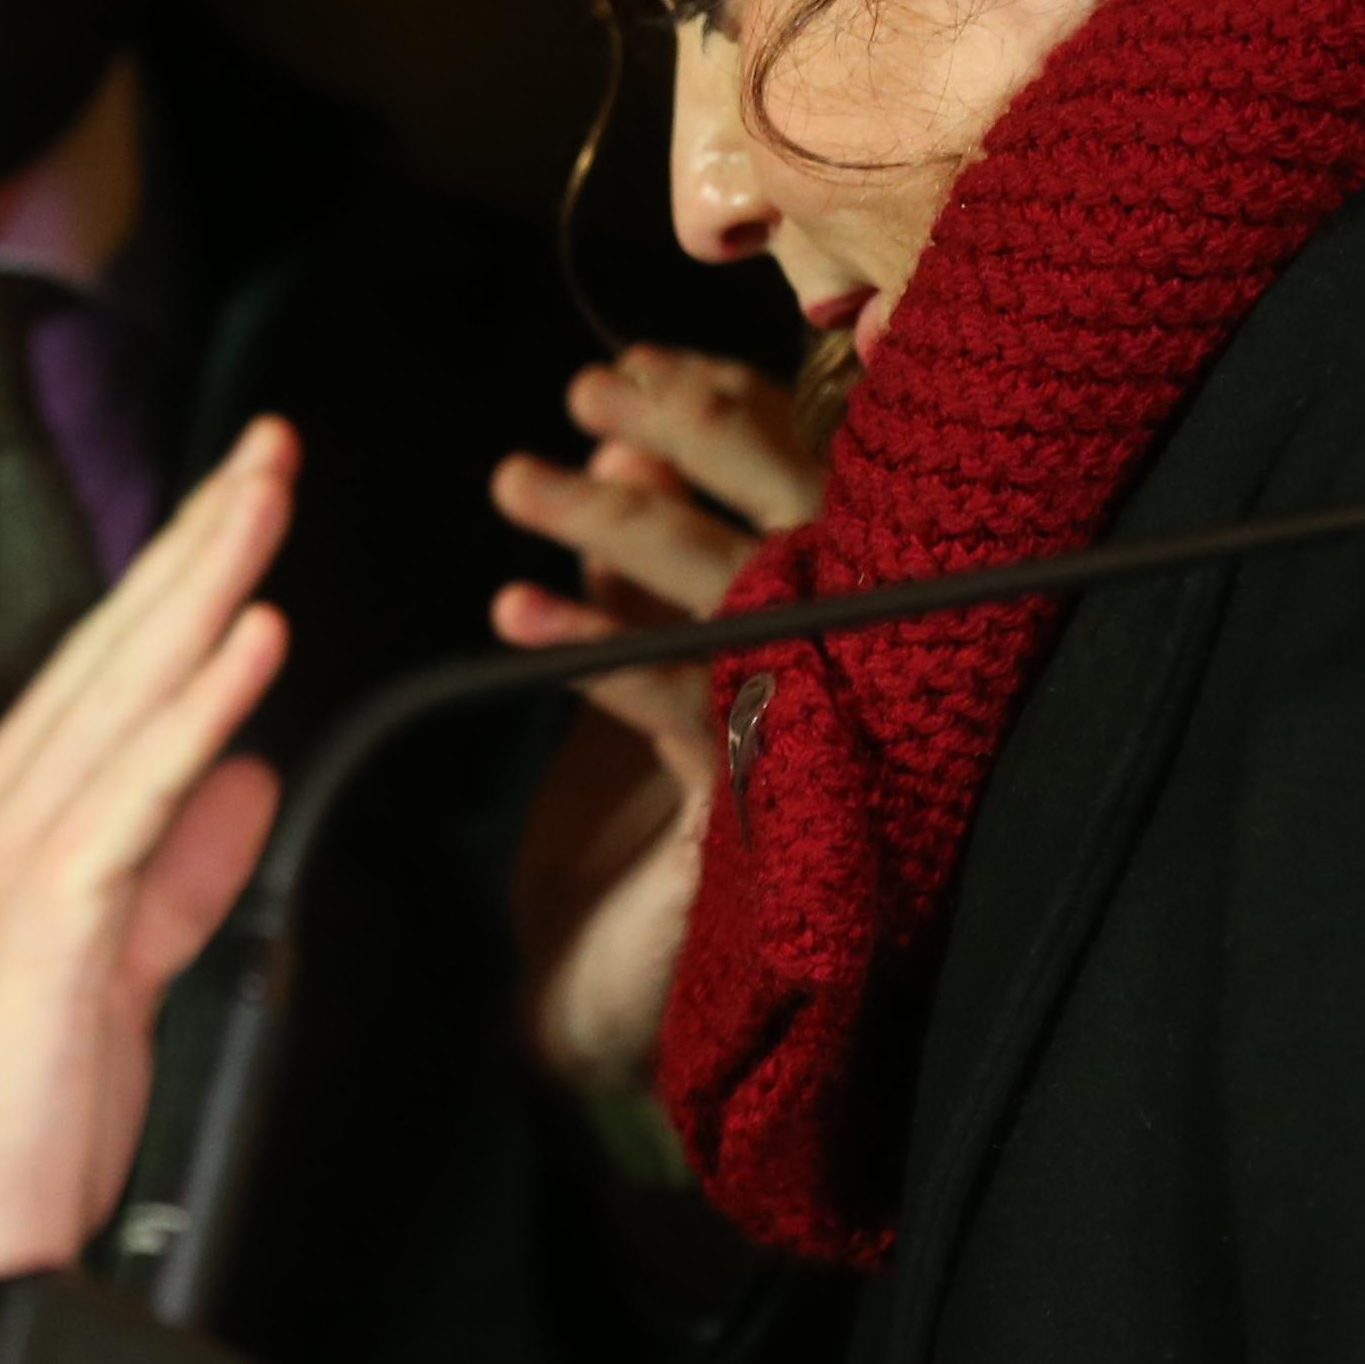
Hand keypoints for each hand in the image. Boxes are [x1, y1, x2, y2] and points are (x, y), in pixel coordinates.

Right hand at [0, 419, 296, 1316]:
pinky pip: (132, 792)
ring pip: (122, 693)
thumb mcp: (127, 957)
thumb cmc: (18, 1107)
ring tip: (264, 502)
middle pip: (114, 646)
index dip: (183, 571)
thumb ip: (182, 861)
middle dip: (198, 539)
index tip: (248, 493)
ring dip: (202, 589)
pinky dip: (195, 711)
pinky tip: (247, 644)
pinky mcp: (44, 916)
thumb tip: (249, 774)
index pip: (111, 664)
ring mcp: (12, 856)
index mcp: (12, 813)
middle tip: (271, 448)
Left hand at [486, 349, 823, 1099]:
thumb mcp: (638, 656)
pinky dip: (599, 649)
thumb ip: (651, 553)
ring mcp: (816, 731)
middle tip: (587, 391)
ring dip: (622, 527)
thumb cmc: (627, 822)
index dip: (724, 404)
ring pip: (736, 593)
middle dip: (691, 435)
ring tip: (514, 481)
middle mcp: (850, 657)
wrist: (605, 1001)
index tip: (640, 362)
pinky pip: (685, 705)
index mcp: (830, 606)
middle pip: (792, 506)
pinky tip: (515, 611)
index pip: (801, 467)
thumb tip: (632, 443)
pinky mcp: (758, 812)